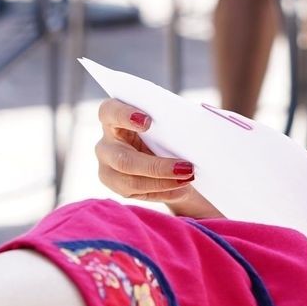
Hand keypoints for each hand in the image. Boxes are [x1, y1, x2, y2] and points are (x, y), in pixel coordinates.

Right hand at [93, 100, 218, 217]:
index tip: (149, 122)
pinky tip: (182, 188)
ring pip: (130, 182)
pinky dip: (163, 191)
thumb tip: (200, 125)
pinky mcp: (117, 186)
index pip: (108, 111)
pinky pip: (139, 194)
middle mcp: (105, 144)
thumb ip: (174, 120)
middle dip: (157, 166)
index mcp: (112, 118)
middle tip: (187, 167)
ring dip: (163, 182)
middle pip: (122, 159)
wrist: (167, 156)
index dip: (124, 115)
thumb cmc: (166, 131)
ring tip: (188, 179)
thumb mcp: (168, 122)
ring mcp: (107, 168)